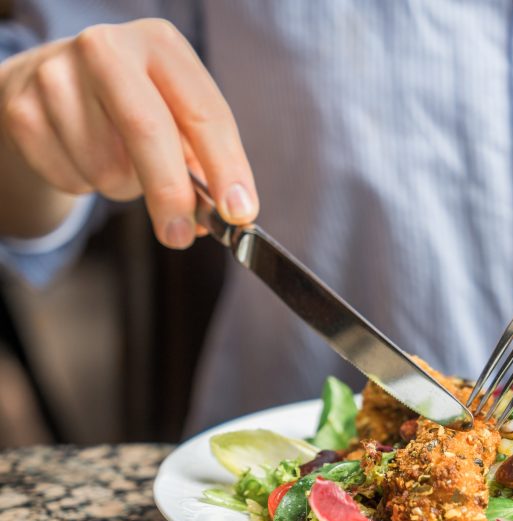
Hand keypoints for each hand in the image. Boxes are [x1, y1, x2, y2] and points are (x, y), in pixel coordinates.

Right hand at [0, 19, 257, 247]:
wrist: (55, 84)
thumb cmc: (135, 105)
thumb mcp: (177, 115)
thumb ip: (204, 163)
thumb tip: (221, 215)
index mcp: (161, 44)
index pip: (205, 112)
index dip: (226, 168)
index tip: (240, 212)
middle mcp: (107, 48)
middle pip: (148, 131)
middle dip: (171, 193)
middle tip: (182, 235)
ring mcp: (58, 76)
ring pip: (107, 167)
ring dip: (125, 186)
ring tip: (120, 160)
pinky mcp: (24, 110)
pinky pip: (72, 179)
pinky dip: (87, 185)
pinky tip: (84, 155)